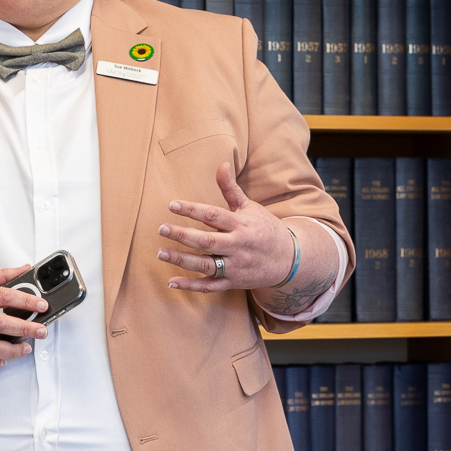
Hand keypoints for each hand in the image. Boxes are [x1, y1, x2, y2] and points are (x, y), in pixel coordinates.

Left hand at [157, 162, 294, 291]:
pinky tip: (172, 282)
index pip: (213, 215)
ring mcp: (234, 266)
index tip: (172, 205)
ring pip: (205, 265)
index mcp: (240, 224)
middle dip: (182, 235)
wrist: (289, 259)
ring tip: (161, 253)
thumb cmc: (265, 229)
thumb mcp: (250, 207)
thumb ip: (231, 189)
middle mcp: (237, 246)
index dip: (192, 210)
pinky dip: (191, 285)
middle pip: (206, 241)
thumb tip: (222, 164)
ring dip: (181, 260)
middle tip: (161, 228)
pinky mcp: (233, 282)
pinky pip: (209, 286)